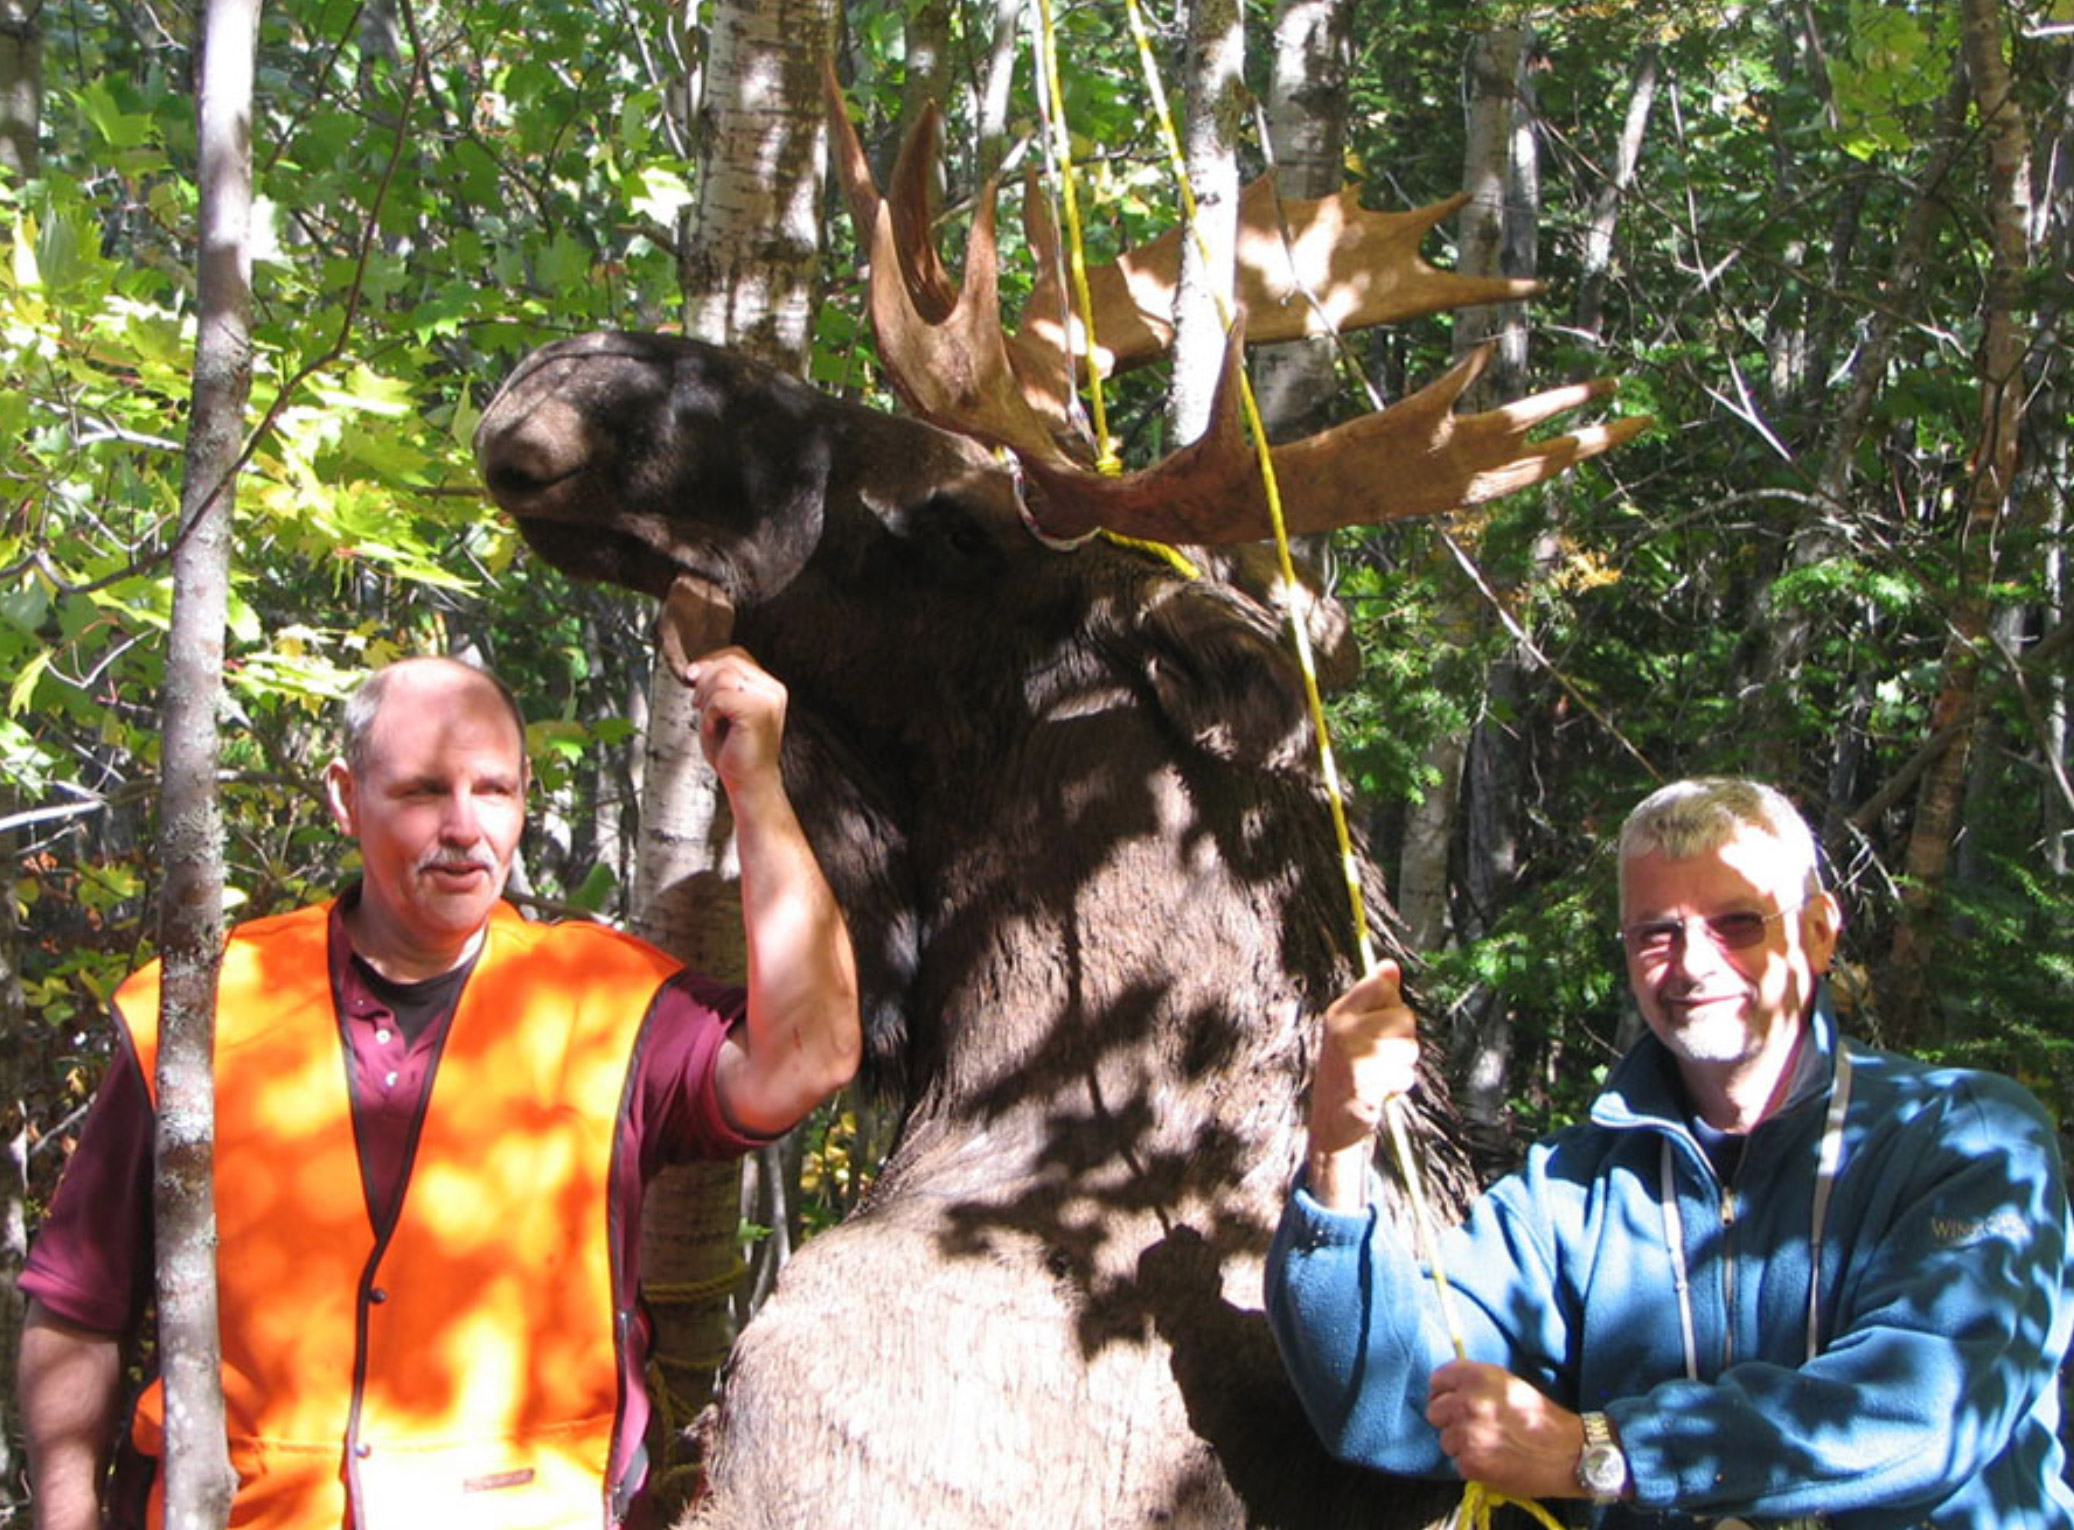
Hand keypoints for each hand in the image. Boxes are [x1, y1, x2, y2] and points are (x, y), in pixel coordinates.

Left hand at [684, 648, 786, 793]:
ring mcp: (768, 698)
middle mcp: (773, 689)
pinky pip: (720, 698)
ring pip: (723, 676)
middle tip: (698, 706)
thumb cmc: (735, 753)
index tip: (692, 680)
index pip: (736, 656)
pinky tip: (715, 730)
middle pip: (728, 661)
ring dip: (706, 699)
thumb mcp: (721, 711)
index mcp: (768, 687)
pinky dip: (709, 715)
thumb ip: (714, 686)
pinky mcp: (757, 710)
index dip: (710, 663)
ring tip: (711, 721)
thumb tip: (695, 668)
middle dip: (704, 681)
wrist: (750, 784)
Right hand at [1304, 962, 1420, 1208]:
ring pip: (1410, 1047)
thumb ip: (1374, 998)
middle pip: (1404, 1016)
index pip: (1380, 985)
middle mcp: (1343, 1029)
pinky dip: (1400, 1085)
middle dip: (1402, 1040)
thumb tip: (1390, 965)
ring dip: (1403, 1066)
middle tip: (1380, 1057)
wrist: (1331, 1123)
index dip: (1391, 1004)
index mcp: (1339, 1013)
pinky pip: (1406, 1074)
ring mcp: (1354, 1054)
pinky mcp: (1367, 1080)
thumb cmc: (1348, 1072)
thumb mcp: (1354, 1030)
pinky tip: (1381, 1091)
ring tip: (1381, 1075)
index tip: (1379, 1025)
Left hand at [1425, 1359, 1587, 1501]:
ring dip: (1462, 1446)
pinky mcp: (1471, 1462)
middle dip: (1449, 1420)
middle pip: (1434, 1411)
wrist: (1567, 1453)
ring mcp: (1466, 1434)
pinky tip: (1495, 1461)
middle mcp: (1467, 1402)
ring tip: (1490, 1446)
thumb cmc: (1540, 1417)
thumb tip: (1450, 1389)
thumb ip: (1476, 1383)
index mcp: (1476, 1376)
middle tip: (1471, 1428)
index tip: (1450, 1400)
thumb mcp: (1508, 1383)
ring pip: (1445, 1440)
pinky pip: (1459, 1463)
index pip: (1438, 1379)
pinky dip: (1473, 1465)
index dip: (1444, 1392)